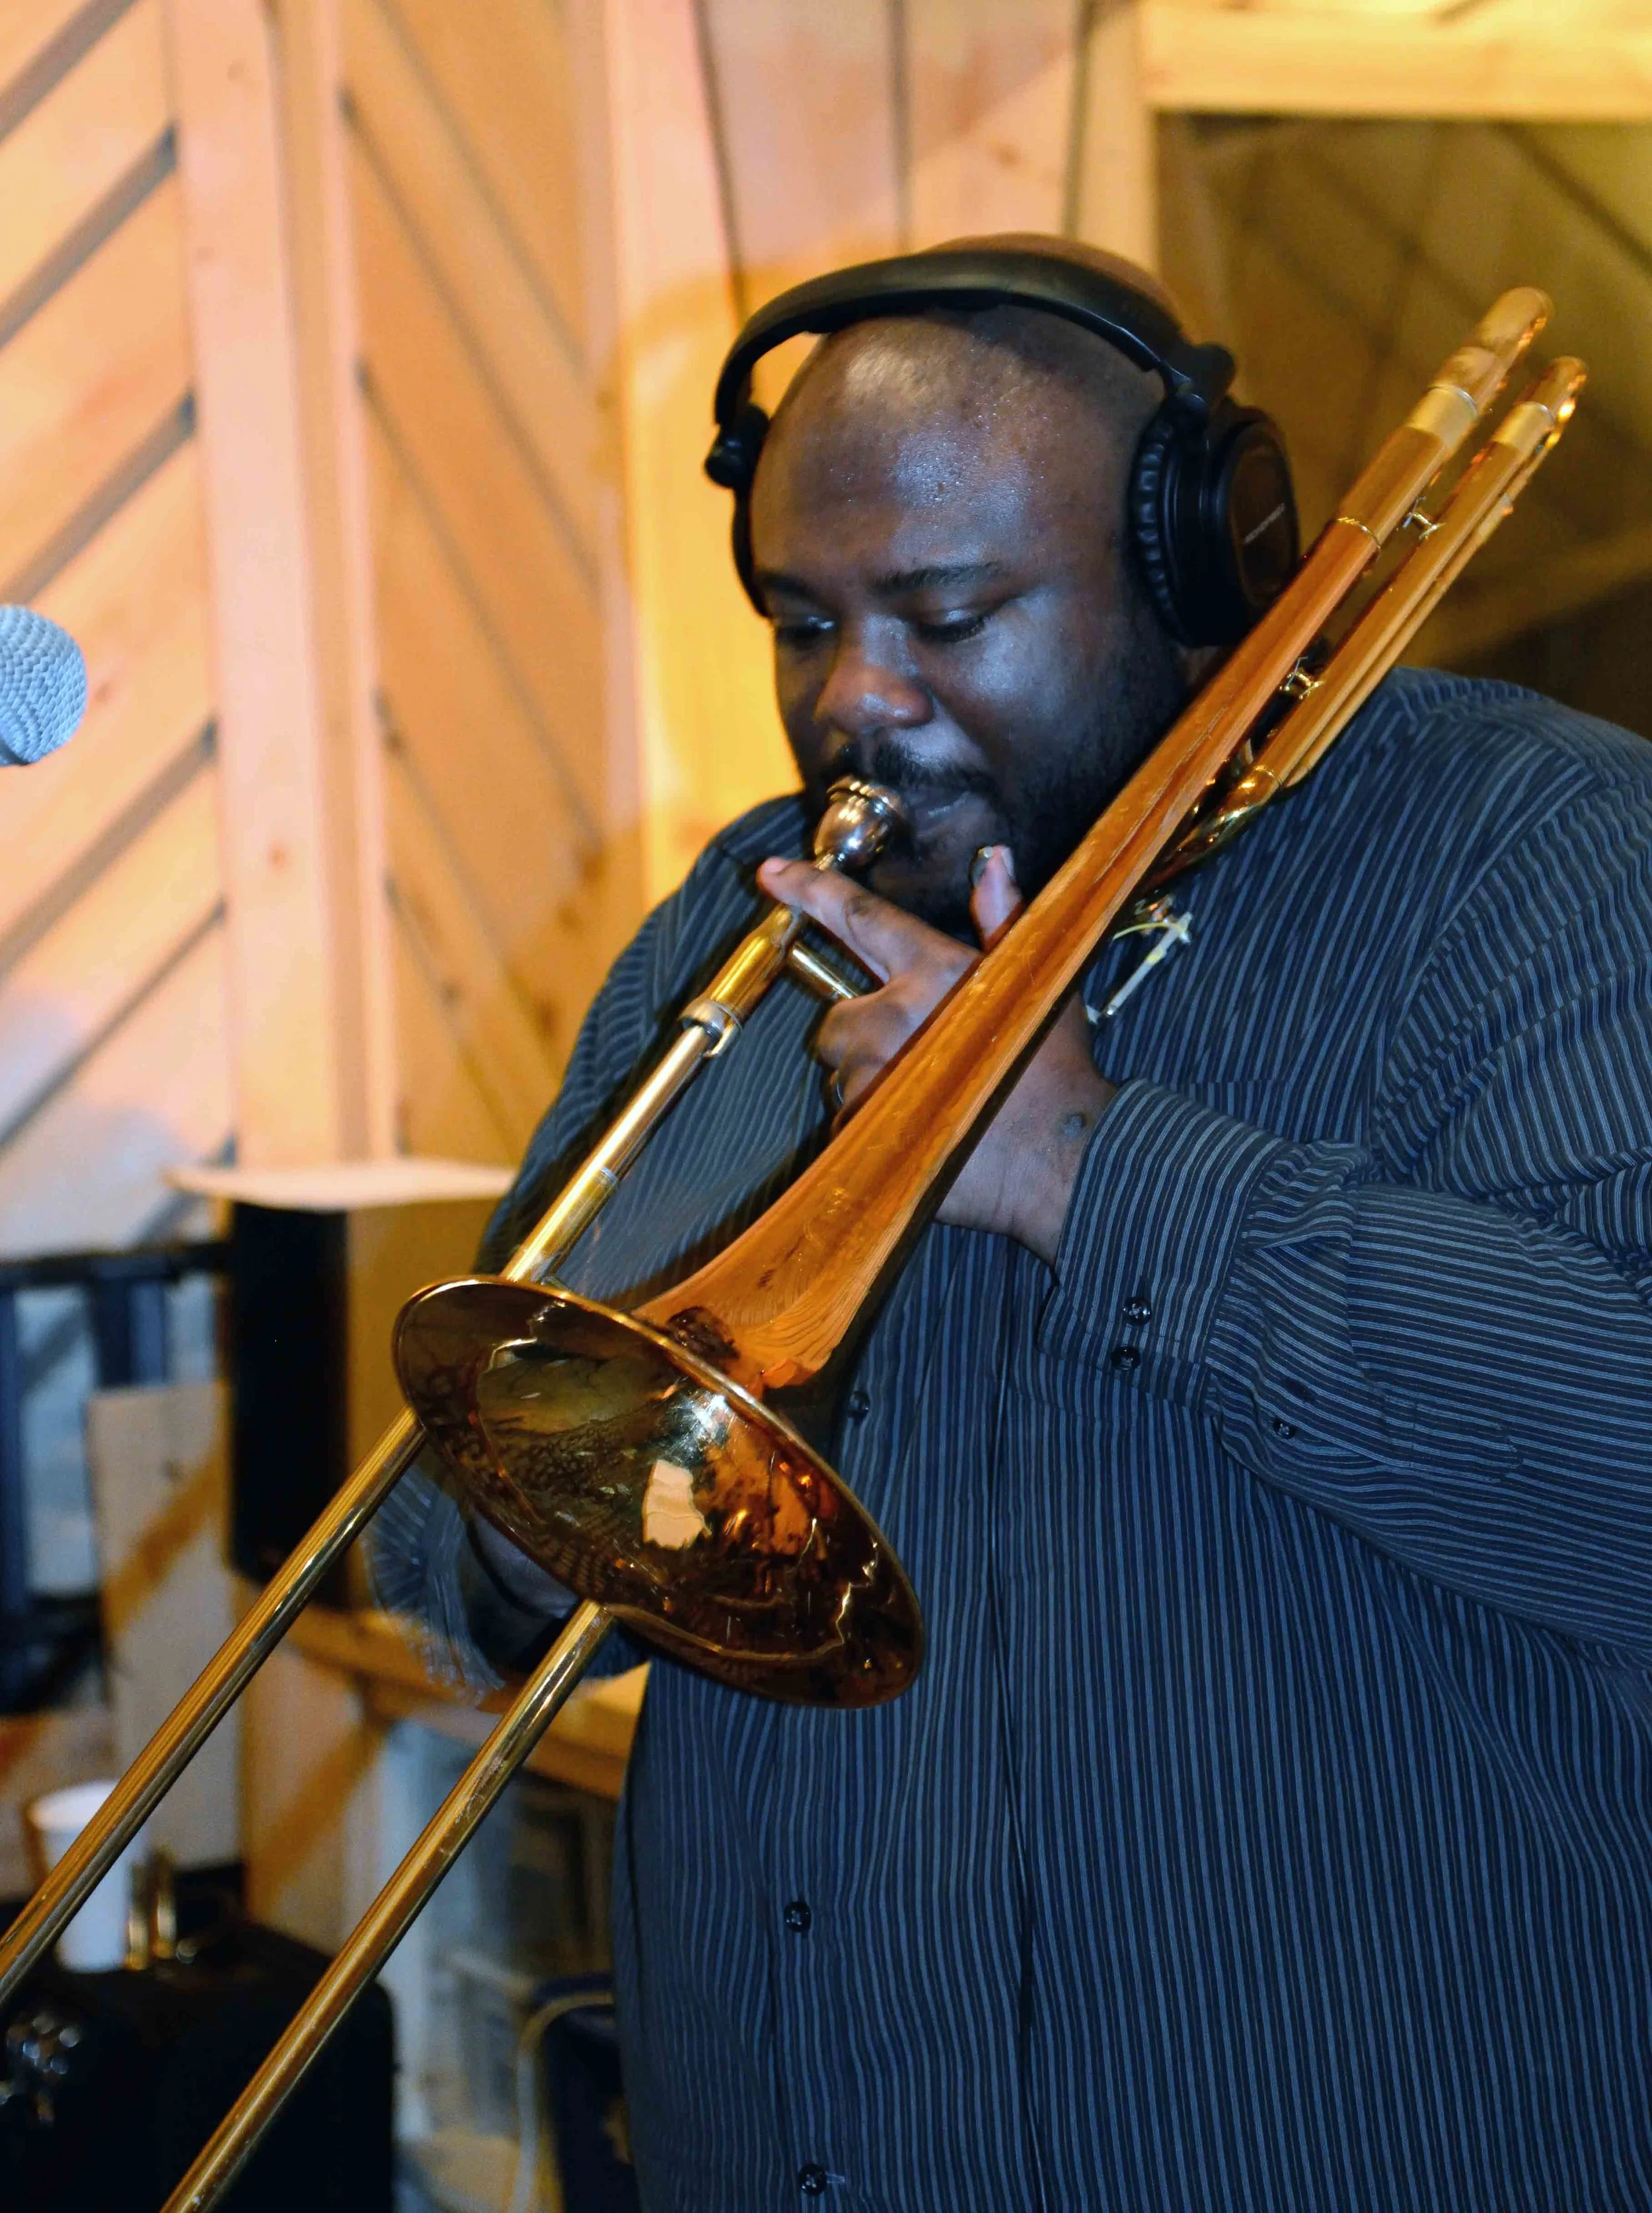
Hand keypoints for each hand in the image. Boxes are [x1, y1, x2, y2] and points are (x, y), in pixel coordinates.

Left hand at [755, 846, 1114, 1264]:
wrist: (1064, 1159)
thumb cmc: (1057, 1071)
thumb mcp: (1037, 982)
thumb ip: (1002, 920)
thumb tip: (992, 860)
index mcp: (934, 971)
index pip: (859, 917)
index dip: (810, 890)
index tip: (769, 872)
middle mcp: (893, 1016)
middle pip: (837, 1018)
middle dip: (864, 1035)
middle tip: (918, 1056)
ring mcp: (873, 1074)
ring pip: (844, 1073)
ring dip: (872, 1082)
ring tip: (930, 1096)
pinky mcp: (863, 1128)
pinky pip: (848, 1121)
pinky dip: (873, 1126)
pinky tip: (920, 1128)